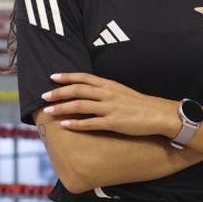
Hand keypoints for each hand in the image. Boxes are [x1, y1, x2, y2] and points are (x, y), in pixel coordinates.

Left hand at [40, 72, 177, 136]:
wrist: (159, 115)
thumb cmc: (140, 105)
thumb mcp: (122, 92)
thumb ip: (106, 90)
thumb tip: (89, 92)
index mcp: (110, 85)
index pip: (84, 77)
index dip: (67, 76)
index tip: (52, 77)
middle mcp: (108, 94)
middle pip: (78, 90)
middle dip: (59, 92)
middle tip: (44, 95)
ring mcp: (110, 108)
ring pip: (80, 106)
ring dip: (62, 107)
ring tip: (48, 111)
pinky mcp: (114, 122)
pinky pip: (90, 123)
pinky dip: (76, 124)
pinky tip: (65, 125)